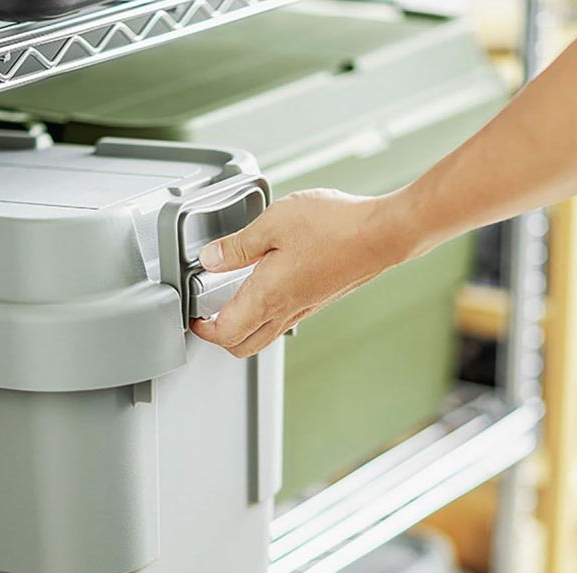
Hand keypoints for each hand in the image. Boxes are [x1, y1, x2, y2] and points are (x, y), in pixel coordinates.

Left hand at [190, 189, 416, 356]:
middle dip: (221, 336)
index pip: (225, 334)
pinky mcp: (320, 299)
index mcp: (268, 297)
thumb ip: (237, 245)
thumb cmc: (336, 227)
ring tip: (232, 297)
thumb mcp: (274, 223)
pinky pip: (284, 320)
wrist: (384, 234)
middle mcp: (286, 311)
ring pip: (264, 336)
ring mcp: (306, 308)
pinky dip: (266, 314)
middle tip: (208, 313)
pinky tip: (266, 284)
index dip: (202, 330)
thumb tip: (211, 259)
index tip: (192, 315)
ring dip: (243, 326)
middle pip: (243, 346)